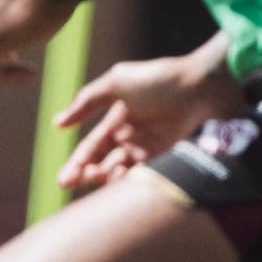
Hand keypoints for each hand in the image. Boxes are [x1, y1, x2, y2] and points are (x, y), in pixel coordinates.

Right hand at [52, 52, 247, 190]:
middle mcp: (133, 137)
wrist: (203, 85)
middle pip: (105, 163)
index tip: (64, 180)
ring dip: (110, 179)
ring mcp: (152, 149)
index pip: (92, 147)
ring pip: (123, 173)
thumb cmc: (159, 80)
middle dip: (90, 175)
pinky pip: (147, 176)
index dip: (77, 163)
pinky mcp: (170, 159)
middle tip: (83, 179)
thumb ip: (86, 102)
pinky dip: (132, 182)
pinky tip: (123, 181)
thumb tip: (57, 123)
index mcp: (118, 119)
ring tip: (105, 176)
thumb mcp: (116, 83)